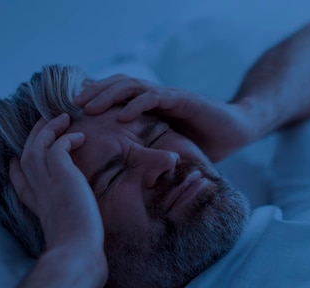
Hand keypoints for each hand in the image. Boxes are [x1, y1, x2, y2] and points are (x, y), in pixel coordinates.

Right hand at [9, 114, 106, 287]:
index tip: (20, 158)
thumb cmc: (81, 261)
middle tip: (46, 124)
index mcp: (38, 208)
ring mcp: (46, 183)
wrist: (77, 257)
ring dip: (47, 129)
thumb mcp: (76, 249)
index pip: (20, 182)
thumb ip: (82, 249)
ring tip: (62, 117)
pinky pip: (56, 145)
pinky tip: (79, 136)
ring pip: (36, 145)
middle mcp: (37, 193)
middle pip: (25, 156)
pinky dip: (65, 137)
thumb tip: (101, 274)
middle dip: (34, 138)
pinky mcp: (61, 175)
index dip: (19, 168)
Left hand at [74, 75, 258, 161]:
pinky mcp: (183, 99)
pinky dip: (137, 104)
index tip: (73, 116)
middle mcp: (156, 97)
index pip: (116, 97)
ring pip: (131, 86)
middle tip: (72, 107)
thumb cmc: (205, 140)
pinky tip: (122, 116)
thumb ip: (152, 154)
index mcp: (150, 107)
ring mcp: (169, 95)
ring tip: (90, 106)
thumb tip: (130, 180)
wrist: (237, 129)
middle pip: (117, 86)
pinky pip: (155, 97)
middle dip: (94, 94)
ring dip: (108, 95)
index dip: (95, 102)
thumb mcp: (171, 149)